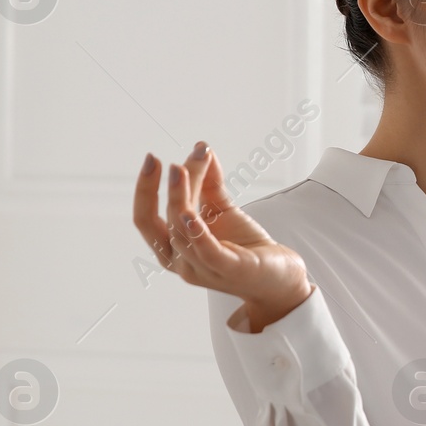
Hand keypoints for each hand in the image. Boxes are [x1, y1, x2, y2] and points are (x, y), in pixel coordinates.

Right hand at [132, 141, 313, 331]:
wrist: (280, 277)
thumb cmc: (246, 246)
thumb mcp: (223, 210)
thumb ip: (209, 183)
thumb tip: (201, 148)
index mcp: (175, 248)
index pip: (147, 219)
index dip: (144, 190)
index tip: (152, 159)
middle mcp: (182, 262)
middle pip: (164, 222)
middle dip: (162, 191)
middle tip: (169, 162)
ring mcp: (204, 269)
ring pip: (182, 232)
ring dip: (181, 197)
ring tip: (184, 169)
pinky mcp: (229, 270)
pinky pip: (207, 252)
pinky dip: (196, 233)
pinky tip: (190, 214)